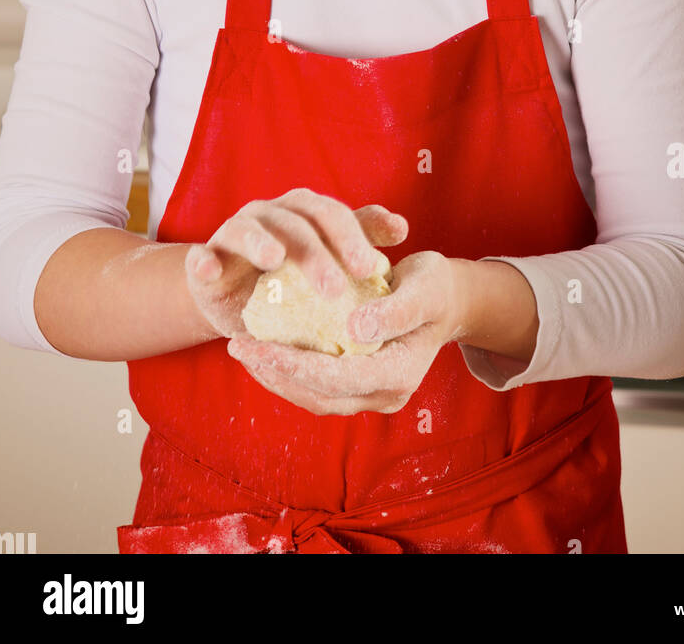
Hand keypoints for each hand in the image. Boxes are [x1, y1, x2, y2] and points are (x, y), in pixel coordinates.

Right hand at [183, 190, 408, 338]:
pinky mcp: (206, 259)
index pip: (332, 215)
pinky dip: (204, 261)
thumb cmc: (293, 277)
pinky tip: (209, 271)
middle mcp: (270, 214)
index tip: (372, 268)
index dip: (352, 238)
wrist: (238, 298)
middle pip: (295, 222)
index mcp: (304, 211)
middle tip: (334, 287)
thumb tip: (402, 226)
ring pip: (249, 229)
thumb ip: (361, 239)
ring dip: (262, 242)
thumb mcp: (330, 258)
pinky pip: (202, 257)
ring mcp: (235, 232)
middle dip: (316, 252)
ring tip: (275, 259)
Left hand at [227, 250, 465, 414]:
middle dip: (275, 372)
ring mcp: (371, 396)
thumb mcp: (425, 288)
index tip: (257, 344)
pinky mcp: (358, 386)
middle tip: (238, 345)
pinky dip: (288, 372)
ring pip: (313, 397)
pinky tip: (264, 350)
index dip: (294, 364)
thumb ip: (396, 310)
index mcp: (400, 374)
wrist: (446, 300)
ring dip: (275, 376)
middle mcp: (385, 394)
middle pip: (319, 395)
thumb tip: (355, 329)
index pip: (337, 377)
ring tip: (242, 349)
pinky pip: (316, 388)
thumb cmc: (435, 287)